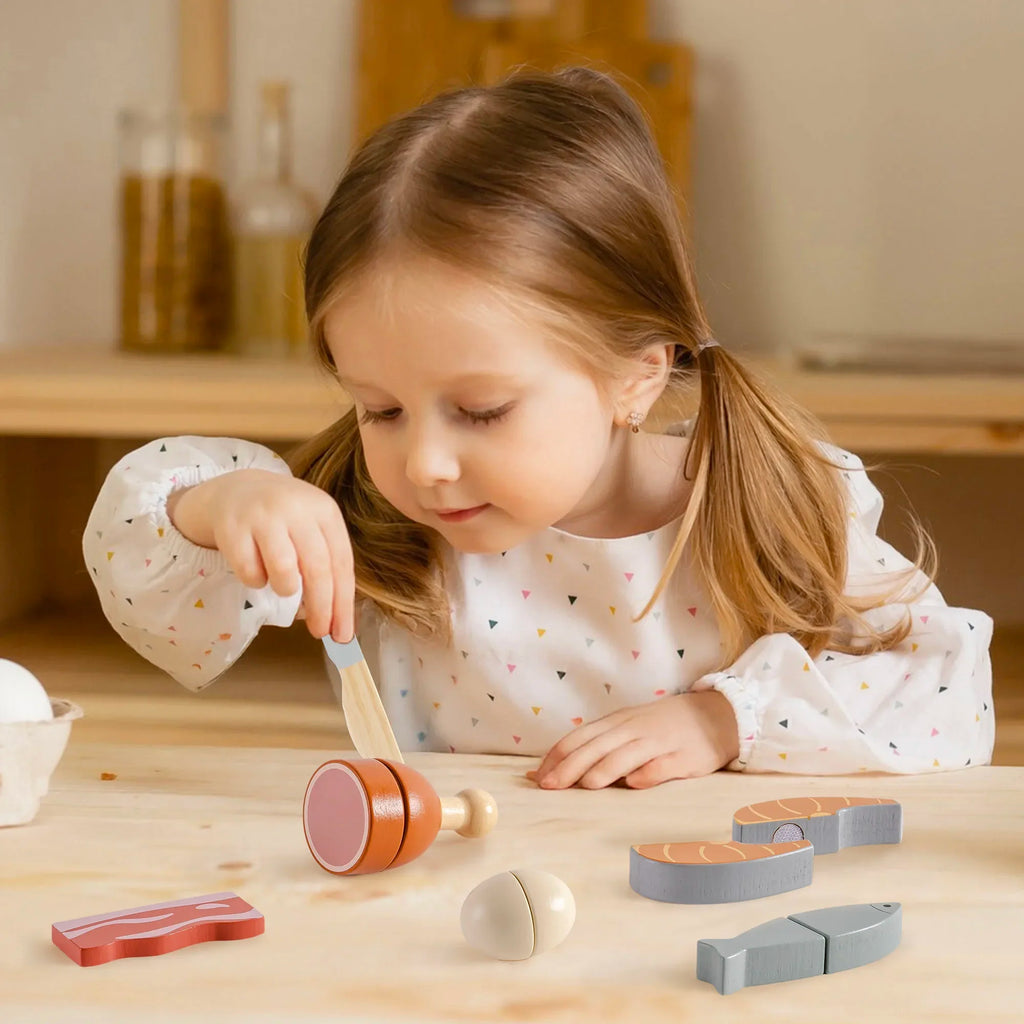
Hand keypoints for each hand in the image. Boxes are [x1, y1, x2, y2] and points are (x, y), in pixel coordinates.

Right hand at [166, 469, 354, 642]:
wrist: (238, 490)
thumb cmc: (284, 520)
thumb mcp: (312, 530)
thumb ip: (325, 565)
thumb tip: (336, 621)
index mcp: (324, 510)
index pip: (341, 562)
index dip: (343, 602)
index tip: (342, 633)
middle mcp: (297, 509)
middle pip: (318, 568)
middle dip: (321, 607)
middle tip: (319, 631)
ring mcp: (263, 516)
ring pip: (284, 569)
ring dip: (286, 589)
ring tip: (283, 587)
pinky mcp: (233, 527)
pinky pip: (249, 571)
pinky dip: (255, 581)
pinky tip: (256, 571)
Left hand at [526, 690, 739, 789]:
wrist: (715, 715)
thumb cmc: (660, 727)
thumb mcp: (625, 729)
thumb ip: (593, 747)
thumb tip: (548, 769)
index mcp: (616, 723)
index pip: (578, 738)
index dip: (557, 757)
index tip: (536, 778)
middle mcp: (633, 730)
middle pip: (597, 747)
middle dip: (571, 767)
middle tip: (549, 787)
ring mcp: (659, 742)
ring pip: (628, 754)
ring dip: (606, 769)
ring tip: (588, 785)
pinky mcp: (685, 757)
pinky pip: (664, 765)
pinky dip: (649, 772)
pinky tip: (636, 783)